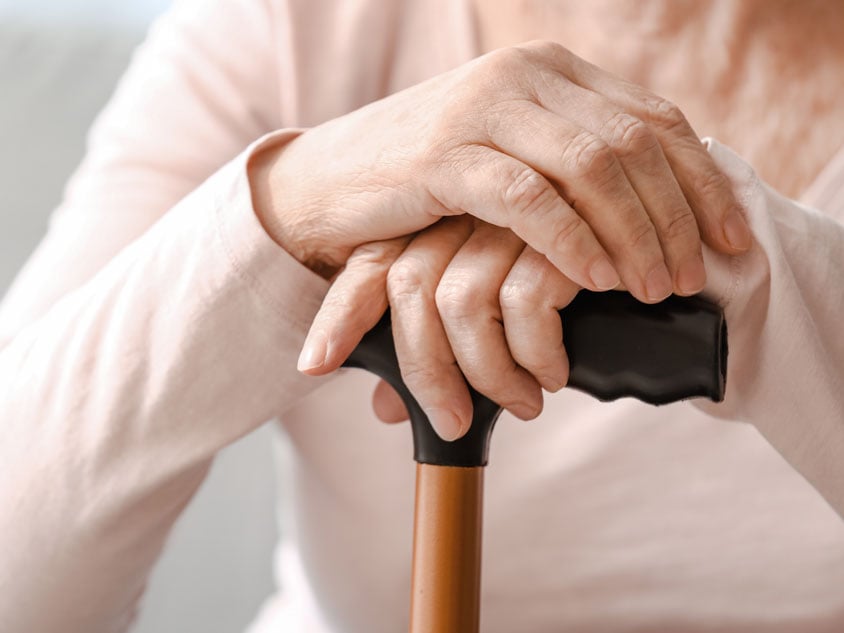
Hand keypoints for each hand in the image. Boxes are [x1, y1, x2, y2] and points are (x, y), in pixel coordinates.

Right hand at [250, 40, 750, 290]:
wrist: (331, 182)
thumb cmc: (430, 182)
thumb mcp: (514, 158)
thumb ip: (575, 161)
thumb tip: (658, 207)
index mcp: (551, 71)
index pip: (654, 119)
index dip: (702, 180)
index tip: (730, 238)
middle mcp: (524, 75)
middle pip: (632, 144)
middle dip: (676, 217)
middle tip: (693, 277)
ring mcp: (482, 108)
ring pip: (591, 168)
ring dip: (633, 235)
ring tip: (653, 289)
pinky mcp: (444, 154)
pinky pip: (530, 199)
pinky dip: (573, 243)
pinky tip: (594, 280)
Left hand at [301, 217, 581, 440]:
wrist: (681, 263)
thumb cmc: (581, 301)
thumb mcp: (503, 321)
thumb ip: (442, 351)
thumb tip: (382, 410)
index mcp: (444, 220)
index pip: (375, 261)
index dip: (342, 313)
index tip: (315, 364)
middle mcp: (470, 211)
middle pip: (409, 288)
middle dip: (425, 374)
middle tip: (454, 427)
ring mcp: (515, 215)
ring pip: (457, 303)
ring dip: (487, 376)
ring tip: (526, 402)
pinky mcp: (565, 227)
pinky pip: (520, 303)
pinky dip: (533, 355)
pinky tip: (557, 373)